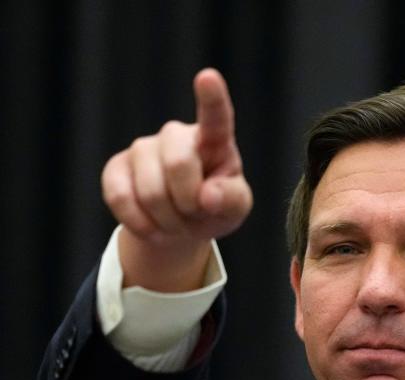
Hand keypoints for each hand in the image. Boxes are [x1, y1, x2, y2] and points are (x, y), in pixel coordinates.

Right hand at [101, 68, 252, 290]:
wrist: (180, 223)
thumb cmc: (214, 207)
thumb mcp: (235, 207)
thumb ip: (231, 199)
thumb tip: (208, 196)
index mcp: (213, 141)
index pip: (215, 116)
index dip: (211, 97)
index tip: (208, 76)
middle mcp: (176, 136)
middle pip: (178, 164)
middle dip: (188, 204)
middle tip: (194, 215)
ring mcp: (143, 148)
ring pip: (149, 191)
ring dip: (166, 220)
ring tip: (175, 221)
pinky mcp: (116, 167)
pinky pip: (120, 199)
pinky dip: (140, 223)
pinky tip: (152, 226)